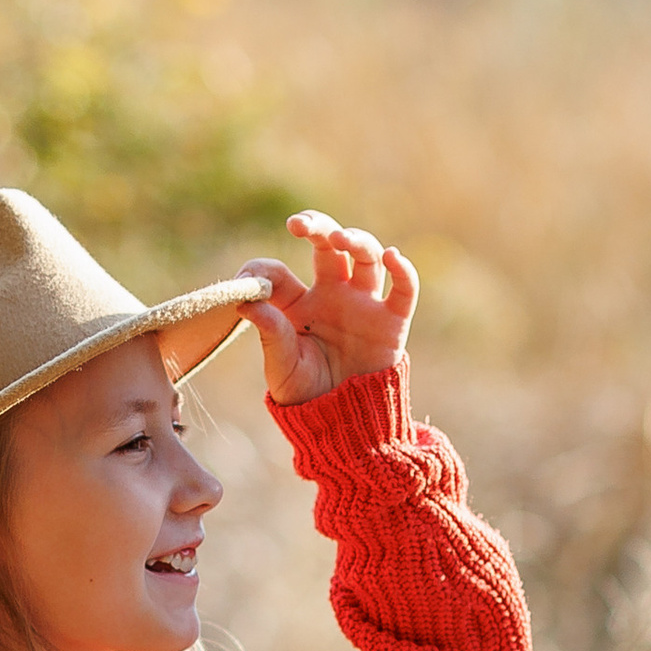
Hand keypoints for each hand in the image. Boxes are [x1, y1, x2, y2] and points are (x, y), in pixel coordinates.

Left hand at [241, 214, 417, 406]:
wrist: (345, 425)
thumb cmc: (307, 396)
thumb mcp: (281, 368)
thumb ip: (270, 334)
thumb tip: (246, 301)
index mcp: (296, 304)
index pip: (277, 273)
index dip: (260, 271)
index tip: (246, 281)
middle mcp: (330, 294)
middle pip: (327, 245)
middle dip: (317, 226)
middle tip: (300, 225)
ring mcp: (362, 304)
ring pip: (365, 257)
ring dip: (355, 240)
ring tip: (341, 240)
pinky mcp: (391, 321)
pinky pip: (403, 289)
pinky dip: (403, 270)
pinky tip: (392, 256)